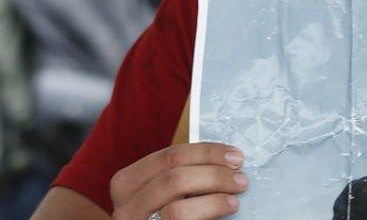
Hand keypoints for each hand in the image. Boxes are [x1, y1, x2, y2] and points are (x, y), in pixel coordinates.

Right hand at [110, 142, 247, 219]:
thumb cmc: (162, 212)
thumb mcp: (164, 190)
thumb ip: (183, 173)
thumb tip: (227, 158)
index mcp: (127, 182)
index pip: (169, 156)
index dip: (206, 152)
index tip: (235, 155)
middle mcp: (125, 206)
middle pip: (174, 179)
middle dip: (214, 175)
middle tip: (241, 178)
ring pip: (177, 210)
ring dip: (214, 200)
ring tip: (236, 198)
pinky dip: (209, 213)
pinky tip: (226, 209)